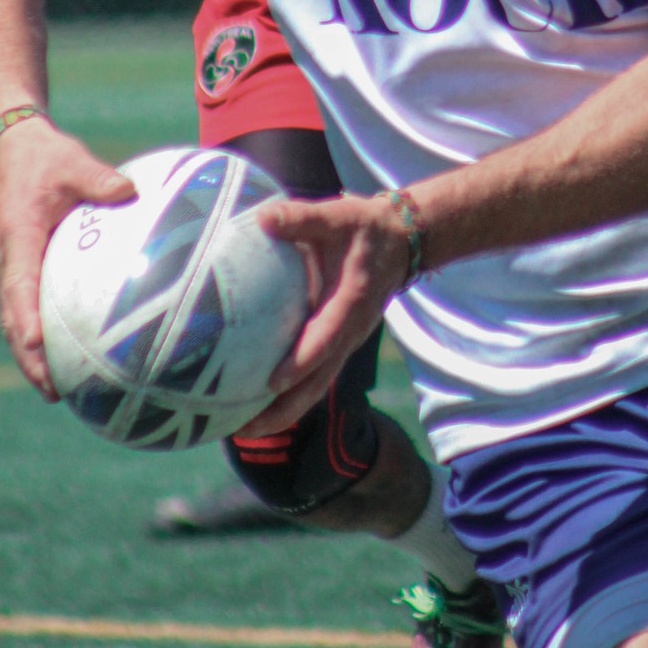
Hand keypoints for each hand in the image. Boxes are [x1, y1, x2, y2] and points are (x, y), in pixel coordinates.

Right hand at [0, 118, 135, 397]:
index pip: (19, 285)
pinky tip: (66, 354)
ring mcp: (6, 267)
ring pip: (14, 319)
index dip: (27, 319)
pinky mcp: (15, 269)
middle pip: (12, 318)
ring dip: (30, 354)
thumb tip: (130, 190)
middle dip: (27, 357)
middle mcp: (4, 259)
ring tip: (58, 389)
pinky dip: (37, 334)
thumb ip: (99, 178)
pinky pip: (24, 307)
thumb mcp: (73, 162)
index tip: (38, 348)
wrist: (10, 150)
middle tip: (53, 390)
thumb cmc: (45, 157)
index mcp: (16, 236)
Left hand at [239, 194, 412, 435]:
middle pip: (318, 382)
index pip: (326, 339)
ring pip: (317, 386)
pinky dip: (291, 397)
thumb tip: (262, 217)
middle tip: (246, 429)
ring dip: (284, 412)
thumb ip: (302, 218)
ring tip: (244, 431)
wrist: (403, 241)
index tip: (273, 382)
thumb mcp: (339, 216)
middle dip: (284, 409)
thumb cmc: (366, 227)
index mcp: (351, 303)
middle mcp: (351, 332)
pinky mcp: (340, 343)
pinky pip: (316, 377)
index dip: (302, 362)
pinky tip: (260, 405)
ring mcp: (347, 342)